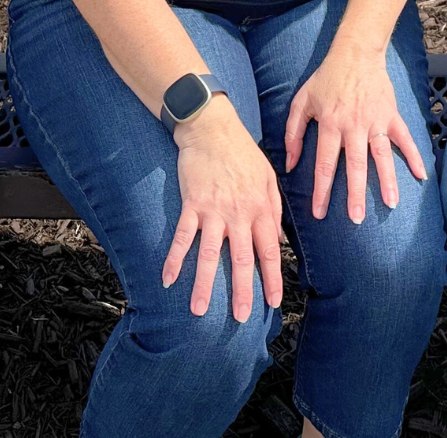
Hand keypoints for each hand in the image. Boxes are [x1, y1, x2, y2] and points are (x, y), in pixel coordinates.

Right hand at [164, 100, 286, 320]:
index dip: (271, 277)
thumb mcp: (268, 177)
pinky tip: (167, 280)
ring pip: (210, 254)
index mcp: (260, 207)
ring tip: (199, 311)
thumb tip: (278, 238)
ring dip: (204, 284)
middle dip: (243, 290)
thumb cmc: (243, 152)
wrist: (213, 128)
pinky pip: (182, 236)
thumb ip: (274, 208)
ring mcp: (213, 210)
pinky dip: (174, 259)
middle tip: (242, 317)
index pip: (268, 250)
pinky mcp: (191, 204)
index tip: (273, 301)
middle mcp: (239, 213)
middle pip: (242, 258)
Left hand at [283, 48, 427, 223]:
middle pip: (354, 165)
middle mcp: (353, 125)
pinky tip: (422, 175)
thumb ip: (293, 133)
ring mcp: (375, 120)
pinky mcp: (391, 115)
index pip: (324, 164)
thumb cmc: (326, 78)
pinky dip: (414, 156)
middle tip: (357, 219)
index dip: (321, 191)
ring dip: (387, 180)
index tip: (320, 213)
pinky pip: (404, 138)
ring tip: (391, 204)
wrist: (355, 53)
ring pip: (381, 155)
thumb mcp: (301, 101)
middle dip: (355, 194)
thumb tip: (290, 164)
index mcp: (329, 124)